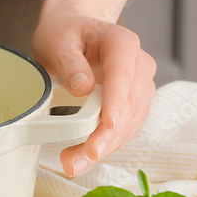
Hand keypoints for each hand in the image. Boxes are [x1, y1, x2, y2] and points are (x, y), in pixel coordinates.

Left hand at [32, 6, 155, 177]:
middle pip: (130, 104)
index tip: (107, 124)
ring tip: (74, 163)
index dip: (116, 101)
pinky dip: (104, 145)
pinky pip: (123, 129)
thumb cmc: (64, 34)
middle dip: (108, 134)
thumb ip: (69, 62)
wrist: (72, 33)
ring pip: (130, 122)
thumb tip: (82, 87)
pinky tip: (83, 158)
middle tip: (84, 155)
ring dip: (105, 146)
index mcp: (122, 43)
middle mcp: (139, 65)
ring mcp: (139, 86)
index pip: (123, 74)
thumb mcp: (57, 41)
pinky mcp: (133, 104)